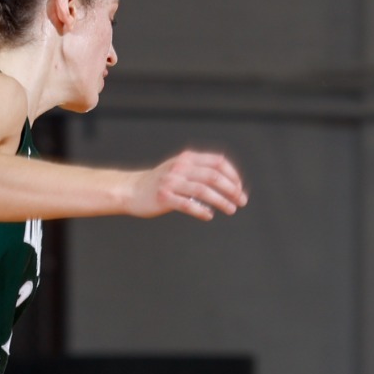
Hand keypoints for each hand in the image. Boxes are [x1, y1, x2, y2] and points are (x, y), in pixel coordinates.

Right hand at [127, 150, 247, 219]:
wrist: (132, 190)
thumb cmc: (162, 182)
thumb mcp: (181, 168)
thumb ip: (201, 170)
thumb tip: (231, 182)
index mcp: (187, 158)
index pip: (218, 162)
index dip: (233, 175)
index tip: (240, 188)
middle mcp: (180, 167)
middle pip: (213, 176)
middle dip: (231, 189)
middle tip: (241, 201)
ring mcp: (171, 182)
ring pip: (203, 191)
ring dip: (221, 201)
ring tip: (231, 209)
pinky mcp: (164, 197)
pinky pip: (187, 205)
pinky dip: (201, 211)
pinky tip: (209, 216)